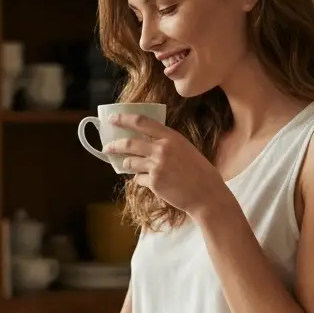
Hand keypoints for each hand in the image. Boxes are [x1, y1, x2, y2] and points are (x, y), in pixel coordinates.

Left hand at [103, 113, 225, 214]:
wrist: (206, 194)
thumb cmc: (199, 171)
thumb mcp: (185, 149)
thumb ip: (166, 143)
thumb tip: (146, 142)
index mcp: (171, 137)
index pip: (142, 122)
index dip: (124, 119)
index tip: (113, 118)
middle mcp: (162, 149)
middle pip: (129, 143)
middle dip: (114, 145)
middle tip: (107, 147)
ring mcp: (156, 166)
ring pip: (130, 162)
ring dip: (127, 164)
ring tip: (128, 165)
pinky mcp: (153, 182)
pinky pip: (138, 179)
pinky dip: (140, 180)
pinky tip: (150, 182)